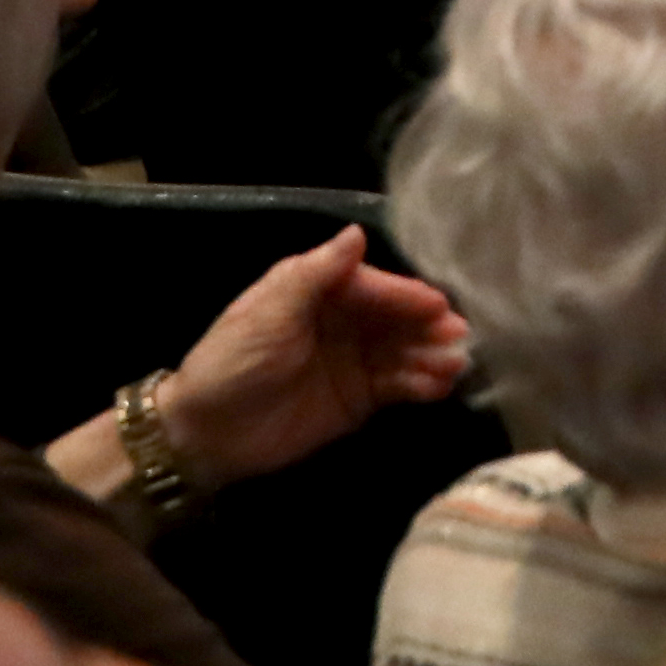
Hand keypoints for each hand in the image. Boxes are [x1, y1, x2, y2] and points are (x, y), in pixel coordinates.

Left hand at [154, 228, 471, 493]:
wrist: (205, 433)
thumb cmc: (231, 362)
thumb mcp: (268, 313)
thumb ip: (315, 275)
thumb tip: (356, 232)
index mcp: (319, 291)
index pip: (373, 286)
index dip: (405, 295)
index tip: (438, 306)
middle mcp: (344, 320)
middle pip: (398, 318)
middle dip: (430, 326)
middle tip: (460, 338)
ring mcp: (355, 360)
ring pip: (405, 351)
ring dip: (433, 355)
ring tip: (456, 366)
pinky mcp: (361, 398)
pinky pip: (400, 385)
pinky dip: (422, 384)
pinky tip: (439, 387)